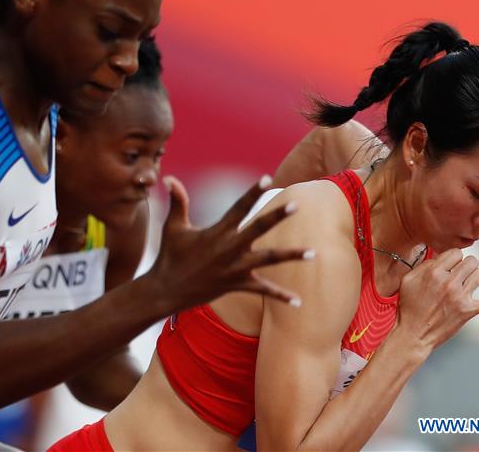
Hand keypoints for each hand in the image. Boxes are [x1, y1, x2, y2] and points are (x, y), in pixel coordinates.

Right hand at [147, 175, 311, 310]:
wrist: (165, 291)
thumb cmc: (169, 256)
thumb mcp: (173, 227)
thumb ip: (178, 202)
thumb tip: (168, 177)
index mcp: (217, 232)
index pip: (239, 208)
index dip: (252, 193)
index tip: (267, 178)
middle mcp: (229, 249)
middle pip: (259, 229)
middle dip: (277, 216)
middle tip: (296, 205)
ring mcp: (235, 268)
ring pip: (268, 260)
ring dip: (291, 255)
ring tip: (313, 253)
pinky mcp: (236, 284)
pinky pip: (262, 290)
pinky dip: (280, 295)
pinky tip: (298, 301)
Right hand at [396, 248, 478, 351]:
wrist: (414, 334)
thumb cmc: (409, 306)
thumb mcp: (408, 280)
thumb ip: (424, 265)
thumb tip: (440, 259)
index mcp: (433, 273)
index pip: (456, 252)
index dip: (453, 257)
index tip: (450, 264)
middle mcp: (449, 283)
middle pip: (471, 261)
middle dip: (466, 264)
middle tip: (459, 272)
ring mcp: (461, 298)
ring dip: (475, 276)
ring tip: (467, 281)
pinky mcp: (469, 311)